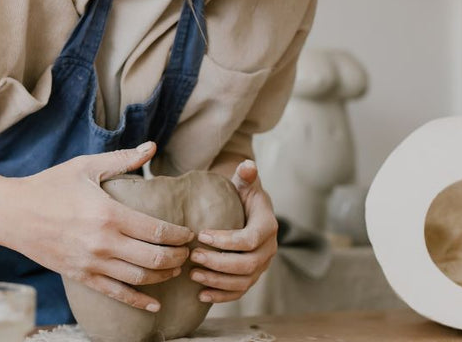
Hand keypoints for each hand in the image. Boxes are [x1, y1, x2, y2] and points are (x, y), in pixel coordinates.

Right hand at [2, 142, 194, 311]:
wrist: (13, 214)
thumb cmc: (49, 186)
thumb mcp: (85, 167)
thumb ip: (122, 159)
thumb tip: (152, 147)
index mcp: (109, 214)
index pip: (158, 231)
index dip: (180, 235)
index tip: (189, 233)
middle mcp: (103, 242)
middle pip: (155, 259)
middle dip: (179, 258)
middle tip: (188, 252)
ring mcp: (92, 263)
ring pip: (140, 278)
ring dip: (164, 276)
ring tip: (175, 269)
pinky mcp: (81, 276)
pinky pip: (116, 293)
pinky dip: (139, 301)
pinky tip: (154, 304)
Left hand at [189, 160, 278, 302]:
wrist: (248, 209)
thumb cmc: (242, 193)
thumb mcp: (244, 182)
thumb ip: (246, 175)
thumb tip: (247, 165)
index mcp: (268, 225)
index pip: (250, 239)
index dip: (227, 240)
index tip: (201, 235)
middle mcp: (269, 248)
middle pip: (247, 264)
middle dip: (218, 263)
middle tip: (192, 256)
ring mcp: (261, 265)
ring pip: (243, 281)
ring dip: (217, 281)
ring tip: (193, 275)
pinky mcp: (251, 276)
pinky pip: (240, 291)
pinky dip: (222, 296)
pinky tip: (201, 295)